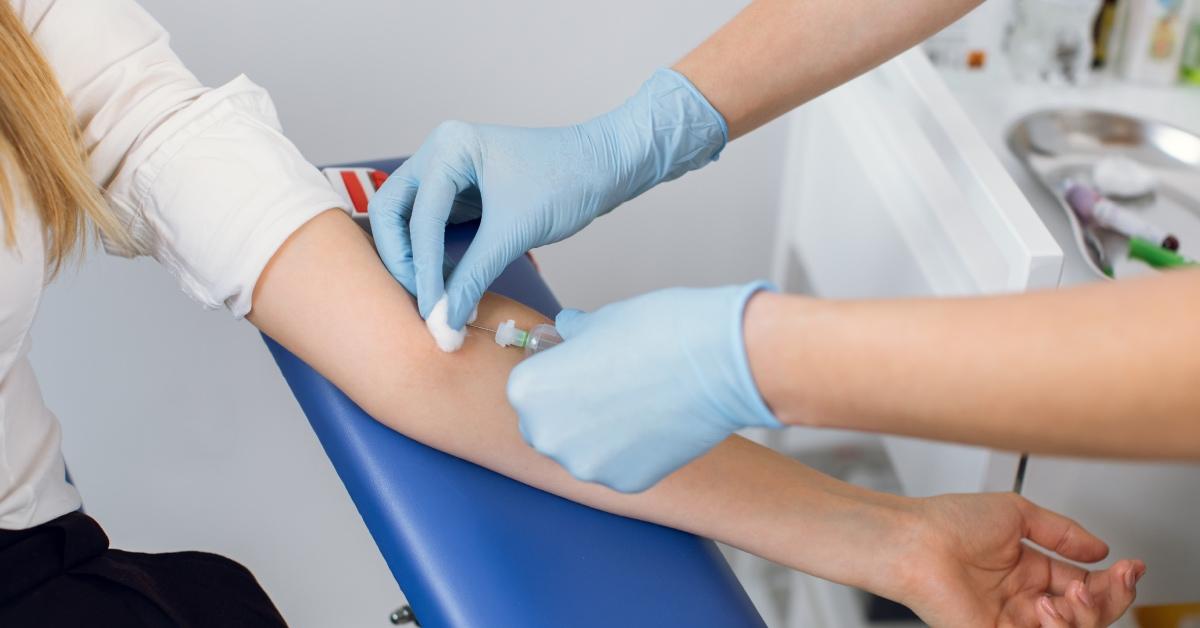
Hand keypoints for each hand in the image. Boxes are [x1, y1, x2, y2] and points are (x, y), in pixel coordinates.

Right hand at [368, 68, 727, 328]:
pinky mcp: (462, 192)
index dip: (424, 270)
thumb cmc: (567, 183)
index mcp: (449, 147)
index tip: (431, 312)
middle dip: (404, 260)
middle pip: (392, 213)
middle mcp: (439, 152)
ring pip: (407, 220)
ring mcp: (448, 171)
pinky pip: (431, 226)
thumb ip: (473, 277)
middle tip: (422, 301)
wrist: (606, 167)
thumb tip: (443, 323)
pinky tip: (446, 284)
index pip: (420, 217)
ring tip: (433, 298)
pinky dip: (433, 255)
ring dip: (415, 259)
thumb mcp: (516, 233)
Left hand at [507, 282, 779, 492]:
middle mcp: (547, 435)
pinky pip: (617, 468)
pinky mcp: (624, 484)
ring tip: (636, 404)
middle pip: (547, 428)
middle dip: (568, 412)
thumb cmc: (655, 331)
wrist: (715, 360)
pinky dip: (631, 452)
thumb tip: (570, 332)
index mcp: (528, 391)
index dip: (554, 377)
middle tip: (606, 389)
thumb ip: (574, 337)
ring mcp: (586, 466)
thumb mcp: (598, 321)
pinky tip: (654, 424)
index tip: (577, 368)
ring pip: (582, 453)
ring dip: (599, 436)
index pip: (526, 390)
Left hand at [899, 492, 1140, 626]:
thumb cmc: (947, 522)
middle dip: (1111, 599)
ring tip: (1070, 593)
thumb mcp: (1017, 514)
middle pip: (1088, 614)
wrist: (914, 540)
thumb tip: (1100, 550)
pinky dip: (1059, 627)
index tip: (1131, 566)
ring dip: (1085, 614)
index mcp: (1028, 569)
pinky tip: (1048, 606)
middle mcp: (1022, 598)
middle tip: (1116, 579)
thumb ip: (1062, 533)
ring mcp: (1011, 620)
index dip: (1113, 581)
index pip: (1084, 585)